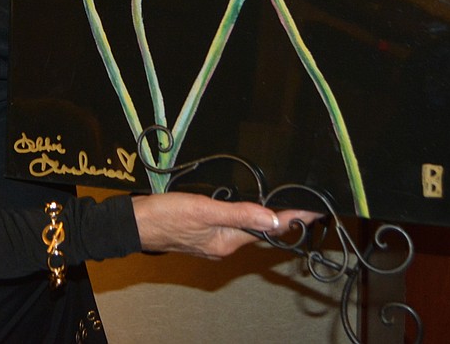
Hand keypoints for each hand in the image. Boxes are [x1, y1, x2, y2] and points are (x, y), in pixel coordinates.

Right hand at [131, 192, 317, 259]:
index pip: (269, 228)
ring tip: (283, 205)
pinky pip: (231, 225)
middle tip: (303, 205)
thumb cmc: (166, 216)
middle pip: (260, 230)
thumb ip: (239, 213)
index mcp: (228, 241)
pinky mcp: (203, 234)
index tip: (314, 211)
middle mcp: (224, 244)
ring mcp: (213, 241)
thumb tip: (272, 218)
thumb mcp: (205, 210)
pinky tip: (245, 207)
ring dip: (263, 217)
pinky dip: (244, 216)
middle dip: (281, 218)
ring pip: (246, 228)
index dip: (293, 218)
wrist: (135, 223)